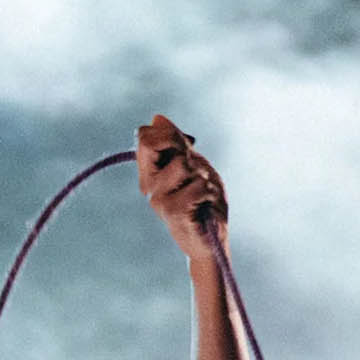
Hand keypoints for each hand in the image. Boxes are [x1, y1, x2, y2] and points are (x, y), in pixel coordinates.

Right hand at [136, 114, 225, 264]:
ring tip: (204, 194)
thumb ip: (178, 144)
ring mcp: (157, 199)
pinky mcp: (172, 212)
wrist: (213, 241)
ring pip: (183, 164)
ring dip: (204, 176)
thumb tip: (157, 117)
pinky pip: (198, 186)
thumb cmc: (205, 203)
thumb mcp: (195, 166)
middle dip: (183, 149)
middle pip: (154, 143)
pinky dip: (210, 192)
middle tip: (197, 171)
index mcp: (150, 171)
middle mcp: (148, 184)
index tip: (187, 149)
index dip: (170, 135)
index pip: (146, 136)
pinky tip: (206, 206)